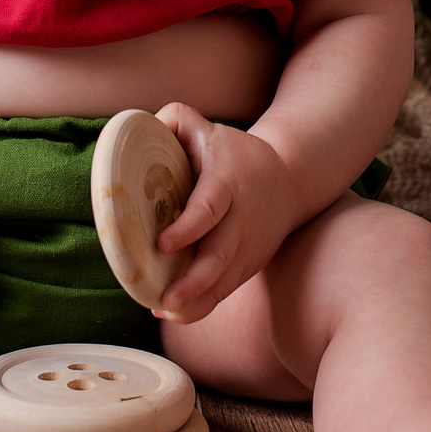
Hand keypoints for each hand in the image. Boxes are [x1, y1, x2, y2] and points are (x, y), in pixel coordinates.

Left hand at [148, 103, 300, 324]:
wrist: (289, 179)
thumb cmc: (235, 154)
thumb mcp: (209, 128)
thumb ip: (176, 119)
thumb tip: (141, 124)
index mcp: (227, 182)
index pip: (210, 208)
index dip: (188, 228)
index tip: (162, 244)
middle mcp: (241, 218)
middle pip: (220, 254)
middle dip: (194, 280)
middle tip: (165, 297)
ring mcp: (248, 246)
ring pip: (225, 279)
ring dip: (197, 299)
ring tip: (166, 309)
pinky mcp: (249, 264)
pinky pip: (226, 289)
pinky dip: (203, 305)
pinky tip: (174, 312)